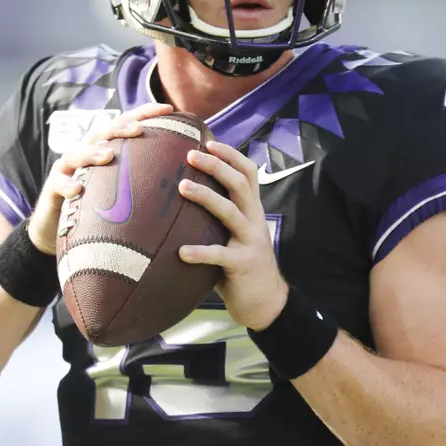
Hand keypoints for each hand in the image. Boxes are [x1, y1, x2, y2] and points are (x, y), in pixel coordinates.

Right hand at [28, 102, 172, 254]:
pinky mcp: (52, 189)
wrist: (56, 228)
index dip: (145, 114)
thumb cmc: (96, 208)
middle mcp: (85, 153)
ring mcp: (66, 169)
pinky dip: (68, 184)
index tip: (169, 110)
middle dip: (120, 128)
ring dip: (92, 153)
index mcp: (104, 149)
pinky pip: (59, 184)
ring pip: (77, 154)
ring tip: (107, 155)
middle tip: (139, 129)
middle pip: (102, 133)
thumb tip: (184, 179)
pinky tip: (78, 189)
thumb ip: (143, 180)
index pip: (125, 126)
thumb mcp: (120, 191)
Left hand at [178, 141, 287, 330]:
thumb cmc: (240, 268)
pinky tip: (180, 252)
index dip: (231, 155)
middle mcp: (254, 221)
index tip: (208, 141)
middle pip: (240, 184)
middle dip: (216, 166)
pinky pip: (220, 255)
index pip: (248, 173)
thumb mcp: (232, 237)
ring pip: (230, 212)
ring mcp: (250, 242)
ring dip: (206, 198)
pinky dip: (200, 252)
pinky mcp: (243, 264)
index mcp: (252, 212)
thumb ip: (216, 221)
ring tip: (182, 187)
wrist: (266, 303)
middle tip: (190, 155)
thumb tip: (179, 202)